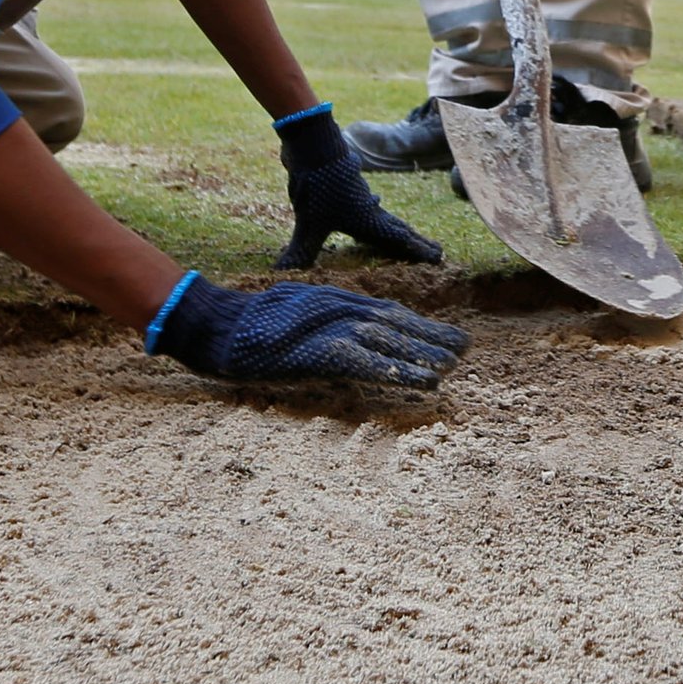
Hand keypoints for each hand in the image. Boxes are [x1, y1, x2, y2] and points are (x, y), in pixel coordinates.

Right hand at [149, 271, 465, 390]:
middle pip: (395, 322)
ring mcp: (331, 328)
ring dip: (423, 352)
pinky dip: (400, 370)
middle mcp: (339, 310)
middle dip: (430, 336)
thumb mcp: (294, 317)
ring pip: (389, 340)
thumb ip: (320, 325)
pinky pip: (369, 362)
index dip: (416, 325)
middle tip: (464, 348)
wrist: (217, 326)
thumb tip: (340, 342)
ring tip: (451, 365)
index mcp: (334, 302)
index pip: (384, 312)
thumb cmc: (249, 326)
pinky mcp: (322, 351)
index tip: (440, 336)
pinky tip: (424, 381)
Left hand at [273, 103, 444, 266]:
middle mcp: (369, 209)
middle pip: (398, 228)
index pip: (398, 240)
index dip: (417, 250)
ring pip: (385, 215)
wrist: (314, 145)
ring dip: (397, 227)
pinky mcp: (347, 186)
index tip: (438, 257)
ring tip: (406, 233)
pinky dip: (378, 211)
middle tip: (435, 249)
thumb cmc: (317, 185)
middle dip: (415, 241)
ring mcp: (360, 196)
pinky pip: (370, 204)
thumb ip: (301, 249)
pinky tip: (374, 205)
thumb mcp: (308, 223)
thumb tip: (283, 272)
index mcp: (367, 220)